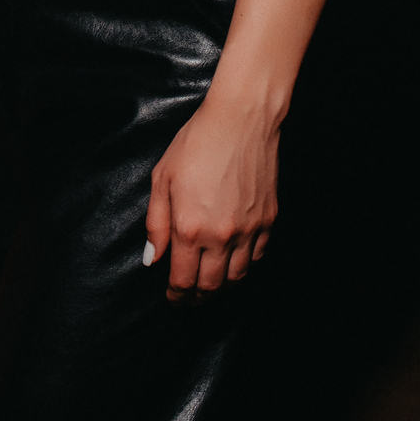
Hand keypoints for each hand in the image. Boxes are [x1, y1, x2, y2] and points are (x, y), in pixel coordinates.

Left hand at [145, 93, 277, 300]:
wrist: (241, 120)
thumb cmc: (197, 143)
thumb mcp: (162, 178)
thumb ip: (156, 224)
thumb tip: (151, 260)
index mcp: (189, 227)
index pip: (182, 280)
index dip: (175, 296)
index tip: (172, 300)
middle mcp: (221, 236)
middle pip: (210, 286)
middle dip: (196, 298)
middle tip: (189, 300)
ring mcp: (248, 230)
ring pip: (236, 278)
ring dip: (221, 288)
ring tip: (209, 287)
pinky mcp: (268, 221)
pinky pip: (256, 258)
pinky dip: (244, 268)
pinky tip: (234, 265)